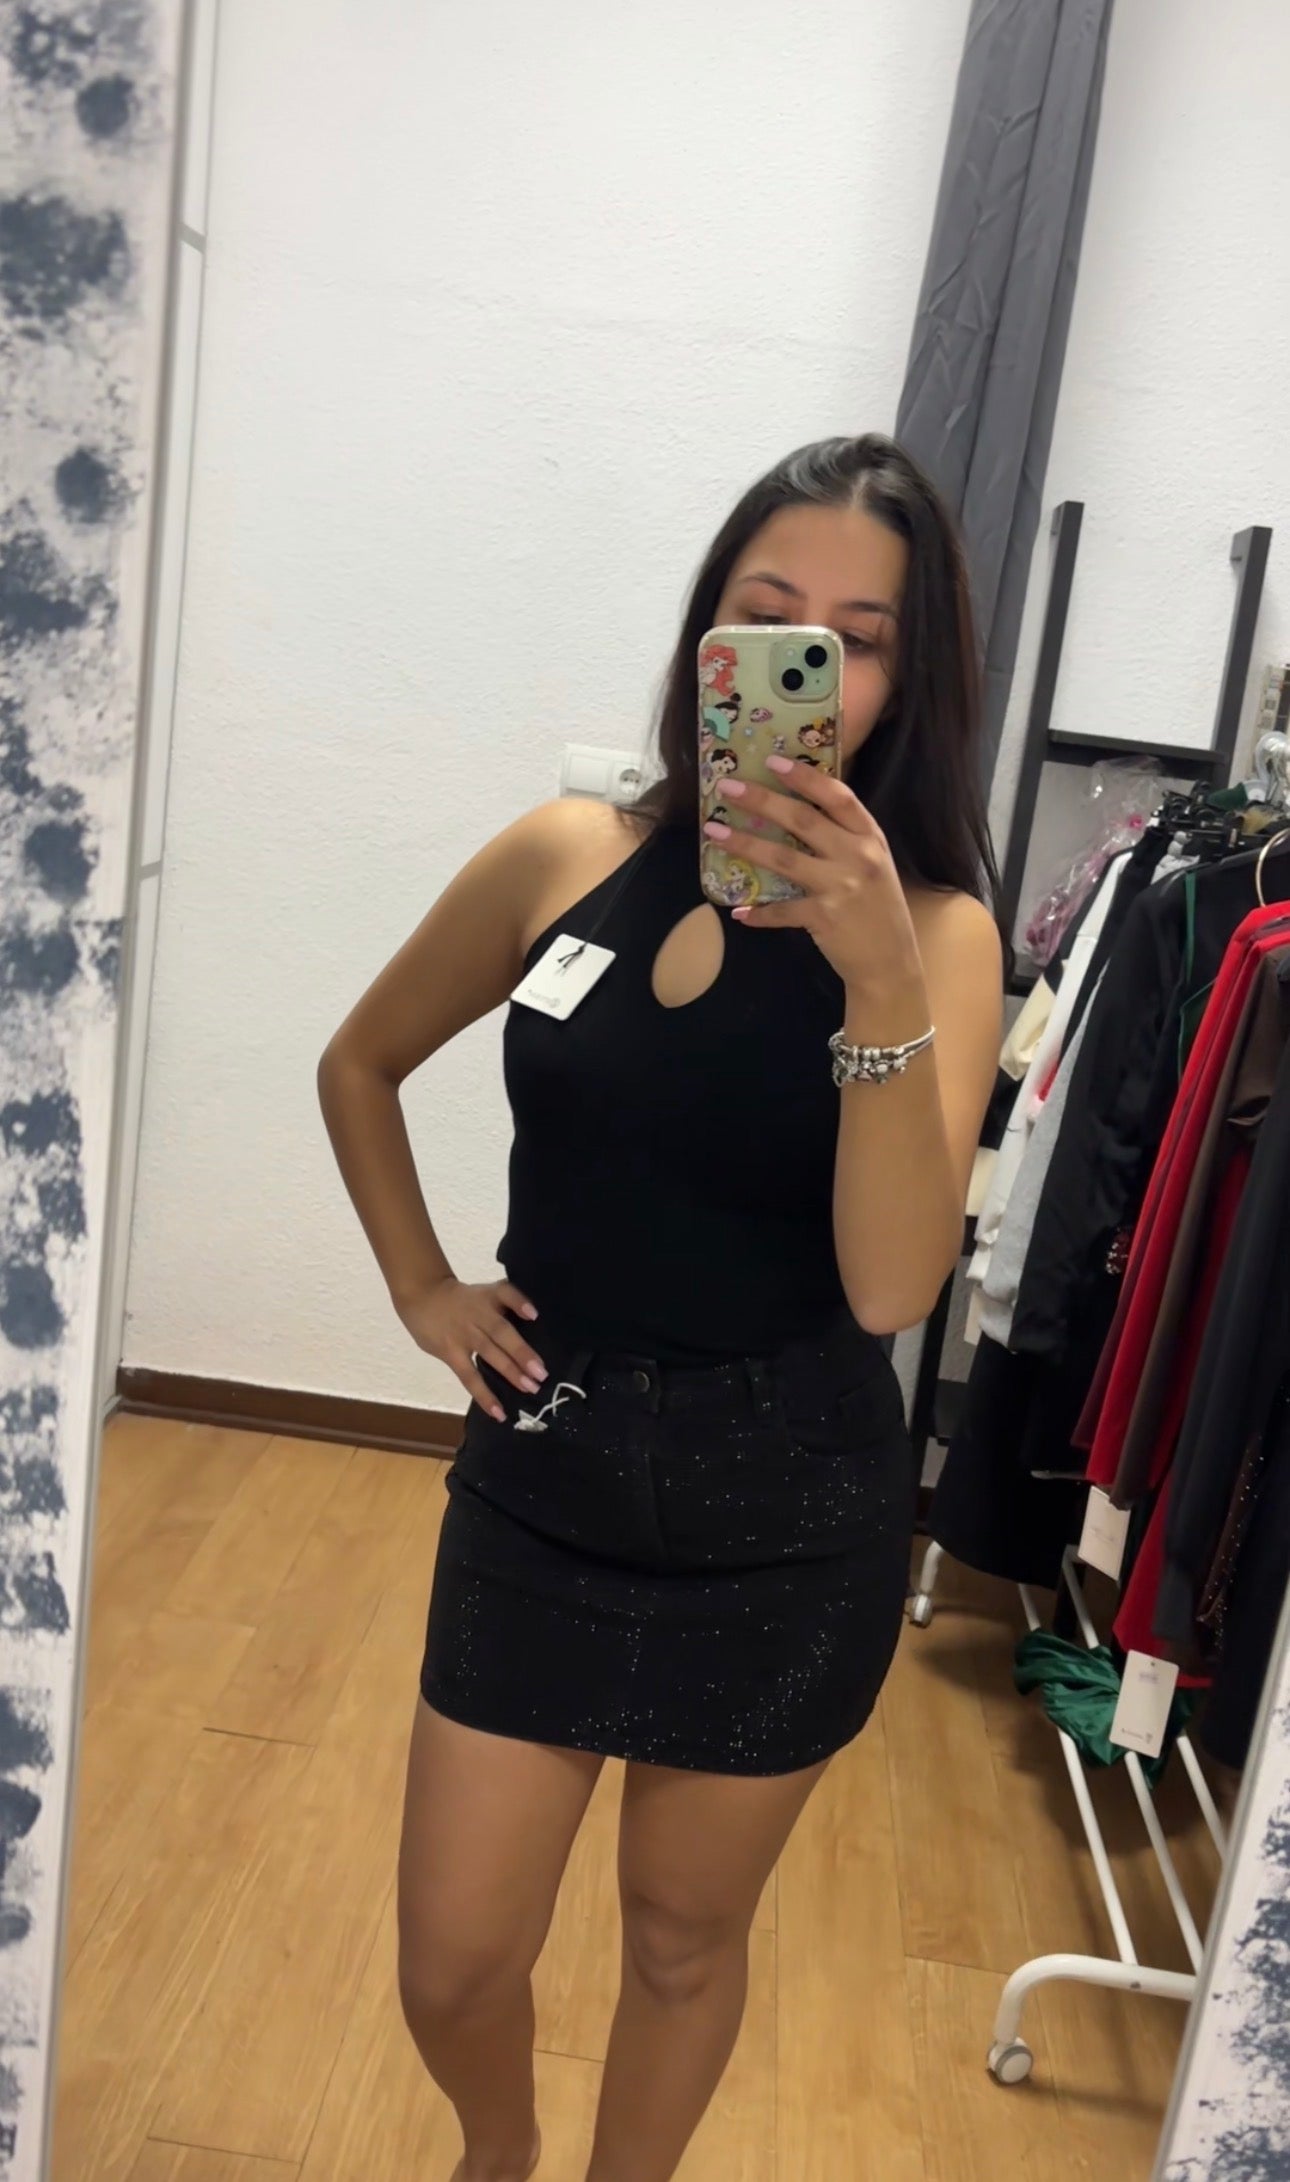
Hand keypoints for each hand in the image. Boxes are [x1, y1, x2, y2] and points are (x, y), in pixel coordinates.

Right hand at [395, 1276, 545, 1421]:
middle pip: (501, 1331)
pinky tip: (498, 1411)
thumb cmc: (461, 1299)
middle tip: (542, 1373)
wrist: (421, 1296)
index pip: (504, 1294)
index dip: (520, 1303)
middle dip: (522, 1353)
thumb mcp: (484, 1291)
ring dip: (510, 1371)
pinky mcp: (451, 1353)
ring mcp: (463, 1335)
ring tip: (529, 1388)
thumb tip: (533, 1320)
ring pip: (488, 1352)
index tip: (535, 1316)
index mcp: (486, 1297)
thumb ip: (507, 1302)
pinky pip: (469, 1376)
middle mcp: (476, 1314)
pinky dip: (484, 1395)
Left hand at [705, 757, 921, 993]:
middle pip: (802, 820)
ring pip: (783, 858)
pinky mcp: (824, 917)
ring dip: (745, 844)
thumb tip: (796, 813)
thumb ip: (845, 839)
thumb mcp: (873, 864)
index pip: (837, 796)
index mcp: (870, 837)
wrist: (892, 962)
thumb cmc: (878, 909)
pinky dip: (759, 912)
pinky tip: (738, 911)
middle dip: (761, 800)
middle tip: (728, 787)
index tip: (774, 761)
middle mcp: (857, 856)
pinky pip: (781, 910)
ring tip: (714, 832)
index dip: (805, 776)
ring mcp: (840, 887)